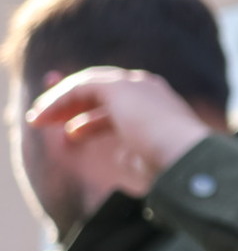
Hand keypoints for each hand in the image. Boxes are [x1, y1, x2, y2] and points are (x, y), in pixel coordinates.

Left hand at [27, 67, 211, 199]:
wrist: (186, 154)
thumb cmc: (174, 165)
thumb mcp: (151, 160)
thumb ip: (136, 154)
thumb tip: (122, 156)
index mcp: (161, 107)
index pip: (119, 105)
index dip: (93, 117)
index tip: (73, 132)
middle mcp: (149, 89)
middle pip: (102, 89)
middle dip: (74, 102)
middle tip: (49, 119)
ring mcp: (136, 84)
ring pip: (89, 84)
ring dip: (61, 101)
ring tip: (39, 120)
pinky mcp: (119, 86)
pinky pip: (81, 87)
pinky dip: (59, 100)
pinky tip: (44, 117)